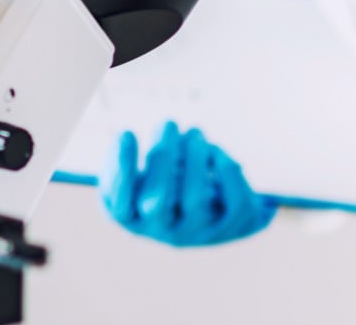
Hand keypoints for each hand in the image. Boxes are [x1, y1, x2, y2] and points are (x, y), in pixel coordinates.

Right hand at [99, 121, 275, 246]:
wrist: (219, 209)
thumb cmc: (169, 183)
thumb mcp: (143, 174)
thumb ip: (128, 161)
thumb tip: (124, 142)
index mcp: (135, 219)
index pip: (119, 207)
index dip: (121, 171)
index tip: (126, 133)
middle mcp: (165, 232)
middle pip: (157, 203)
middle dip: (162, 158)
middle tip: (168, 122)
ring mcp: (199, 233)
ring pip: (196, 201)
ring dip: (195, 159)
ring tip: (195, 133)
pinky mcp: (232, 226)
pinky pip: (235, 203)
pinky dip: (227, 171)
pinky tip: (217, 152)